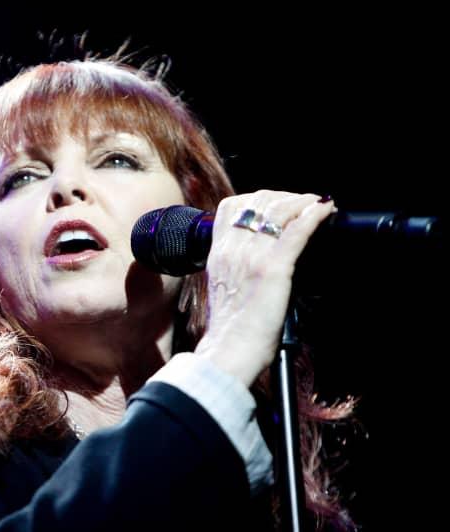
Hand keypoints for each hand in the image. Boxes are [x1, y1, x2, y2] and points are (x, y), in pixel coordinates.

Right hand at [191, 191, 335, 386]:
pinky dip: (314, 215)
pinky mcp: (273, 268)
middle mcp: (233, 248)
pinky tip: (326, 210)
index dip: (258, 198)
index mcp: (219, 252)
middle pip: (258, 201)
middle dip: (286, 196)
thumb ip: (234, 266)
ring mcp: (253, 256)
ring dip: (303, 202)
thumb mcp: (222, 286)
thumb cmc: (230, 328)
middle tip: (305, 203)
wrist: (229, 349)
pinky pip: (296, 231)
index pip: (231, 206)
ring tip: (318, 205)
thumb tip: (254, 258)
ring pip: (279, 209)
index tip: (277, 203)